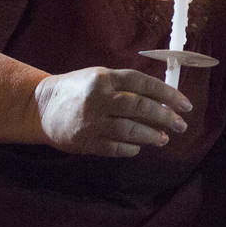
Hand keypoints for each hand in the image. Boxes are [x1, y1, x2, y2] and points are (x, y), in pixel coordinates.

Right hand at [34, 67, 191, 156]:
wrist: (40, 107)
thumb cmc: (78, 90)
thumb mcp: (99, 78)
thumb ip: (126, 87)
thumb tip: (161, 101)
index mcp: (105, 78)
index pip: (143, 83)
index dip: (167, 94)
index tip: (185, 104)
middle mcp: (99, 98)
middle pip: (139, 107)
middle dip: (165, 117)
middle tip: (181, 125)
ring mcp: (91, 121)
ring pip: (129, 130)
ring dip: (151, 136)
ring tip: (164, 139)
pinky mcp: (84, 142)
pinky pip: (114, 147)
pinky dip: (130, 148)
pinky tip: (139, 147)